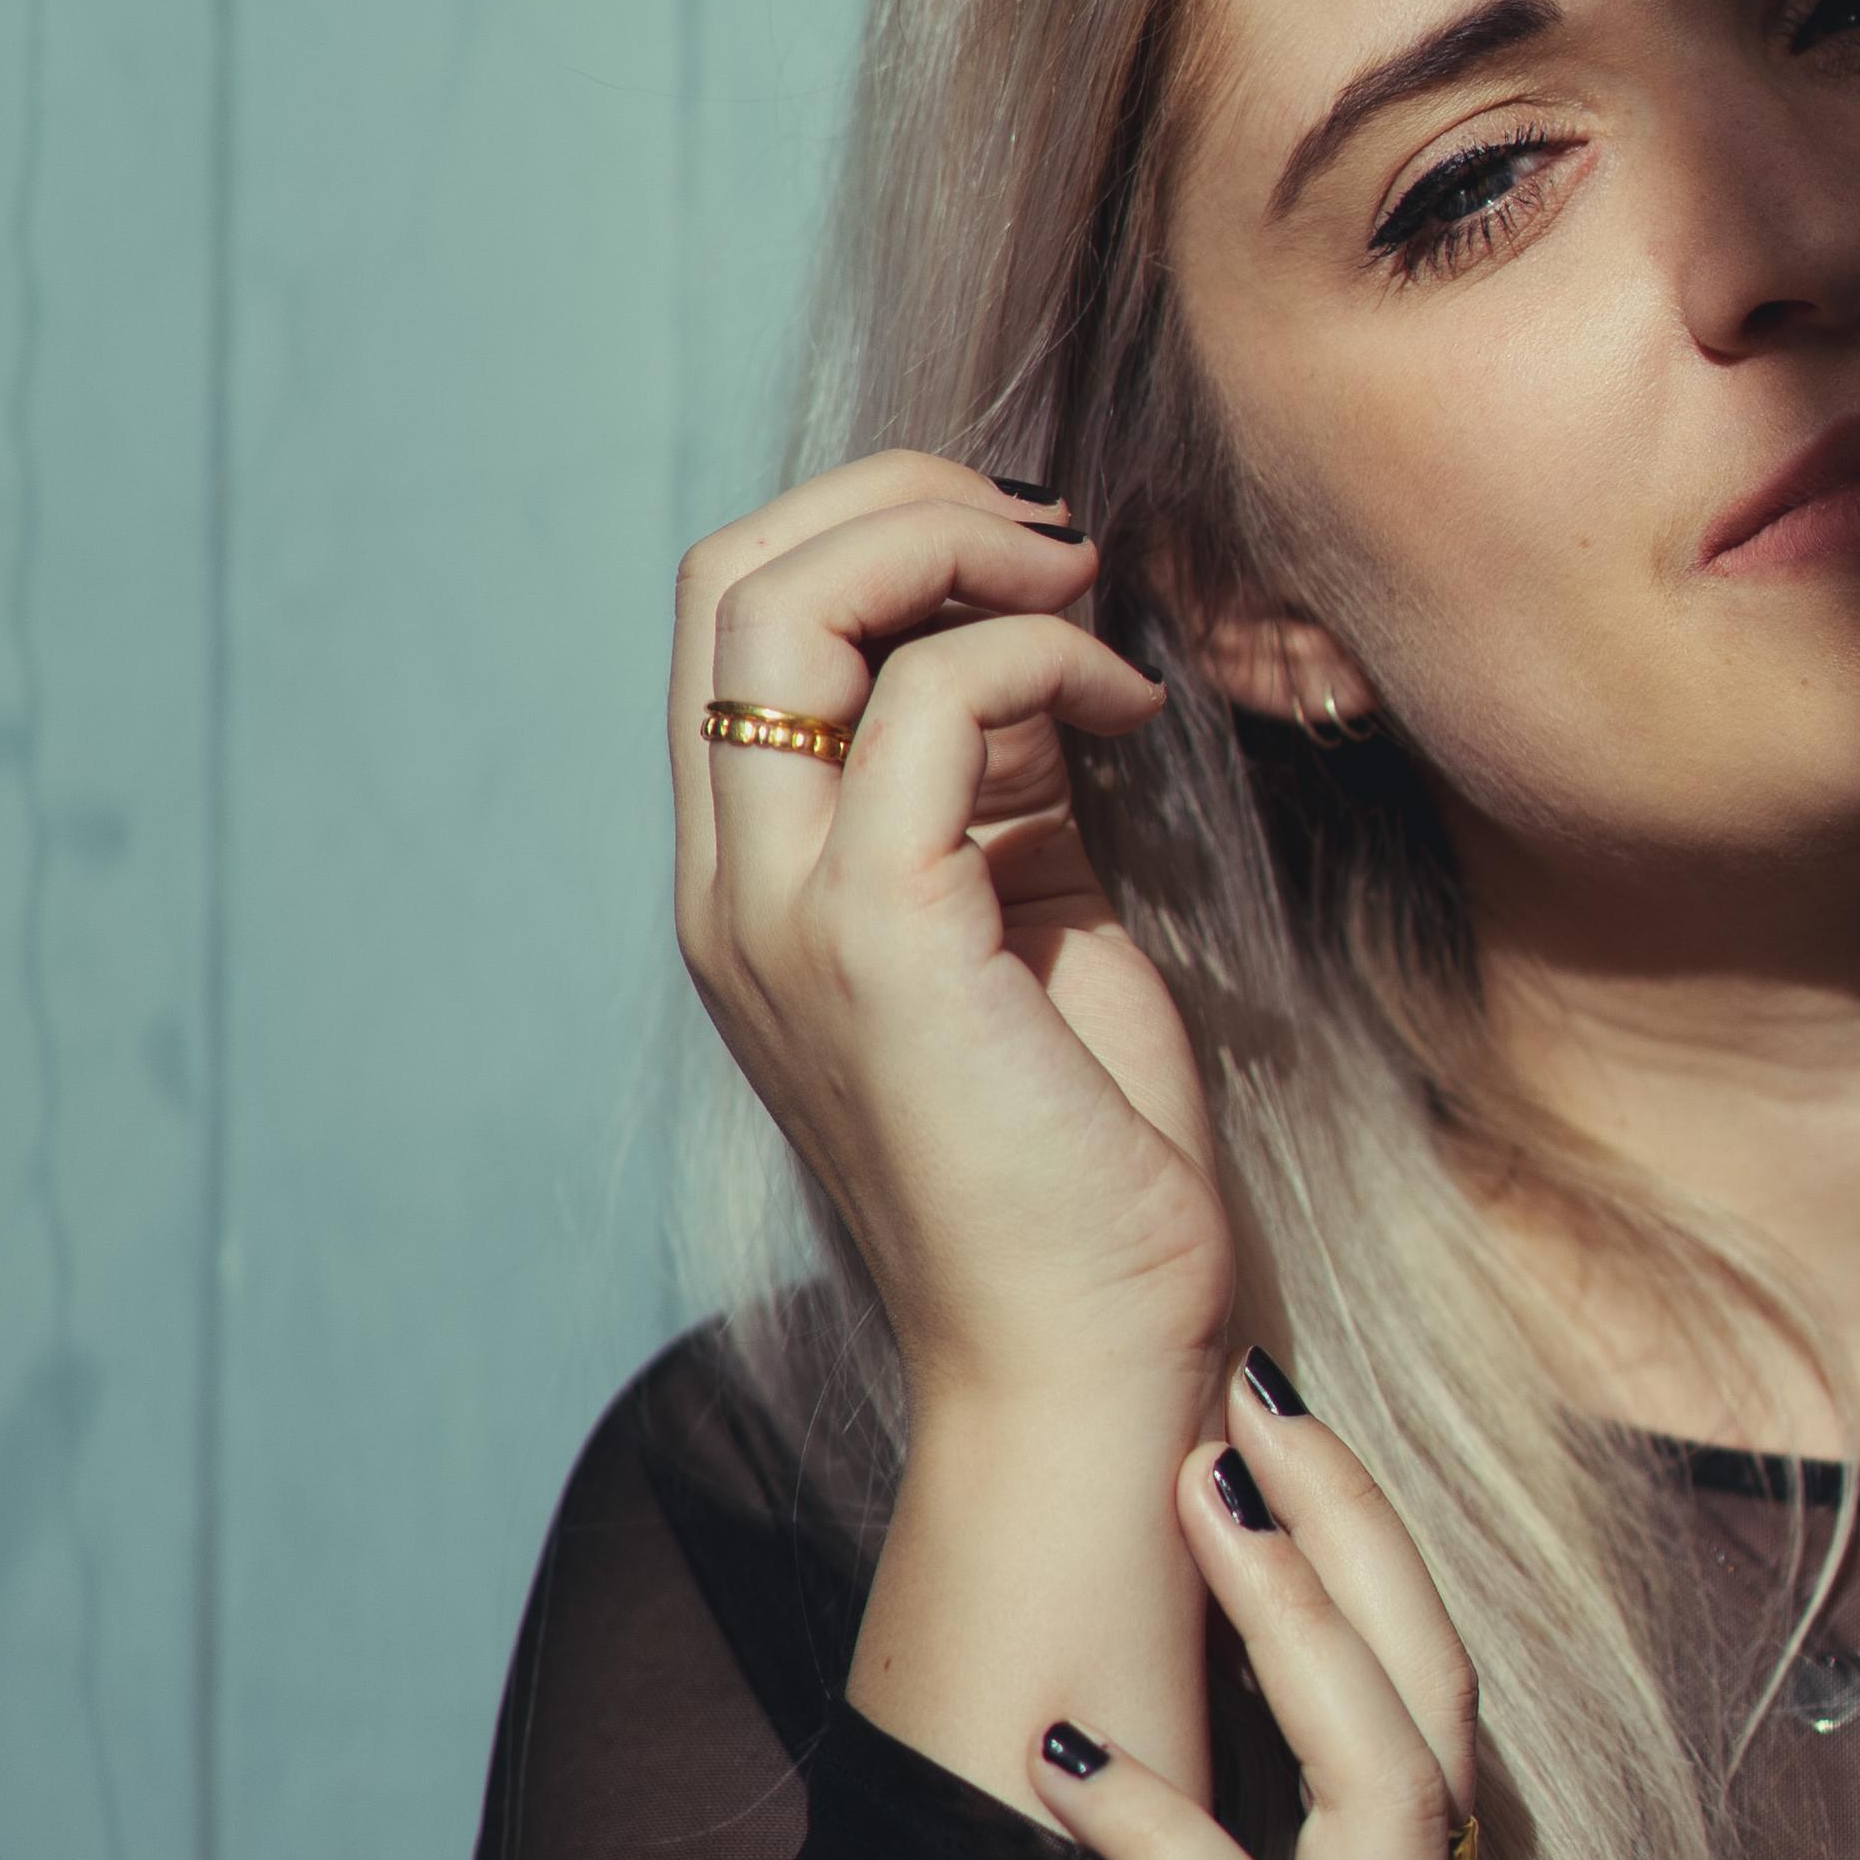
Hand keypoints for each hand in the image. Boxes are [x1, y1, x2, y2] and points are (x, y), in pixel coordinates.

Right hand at [669, 452, 1229, 1428]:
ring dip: (960, 546)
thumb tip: (1035, 644)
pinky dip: (1040, 655)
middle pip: (730, 573)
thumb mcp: (1030, 923)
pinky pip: (926, 700)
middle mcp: (732, 887)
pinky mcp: (877, 940)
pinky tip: (1129, 710)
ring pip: (784, 602)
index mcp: (753, 881)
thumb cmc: (1080, 1162)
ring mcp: (783, 913)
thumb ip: (1000, 789)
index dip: (878, 531)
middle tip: (1056, 537)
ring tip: (1084, 592)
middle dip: (906, 497)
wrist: (1086, 1362)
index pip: (735, 619)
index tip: (1032, 557)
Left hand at [1032, 1371, 1551, 1859]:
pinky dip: (1171, 1858)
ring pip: (1376, 1798)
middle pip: (1428, 1708)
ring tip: (1210, 1483)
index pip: (1436, 1726)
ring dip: (1293, 1628)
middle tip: (1254, 1376)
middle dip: (1349, 1533)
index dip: (1377, 1569)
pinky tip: (1086, 1769)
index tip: (1292, 1429)